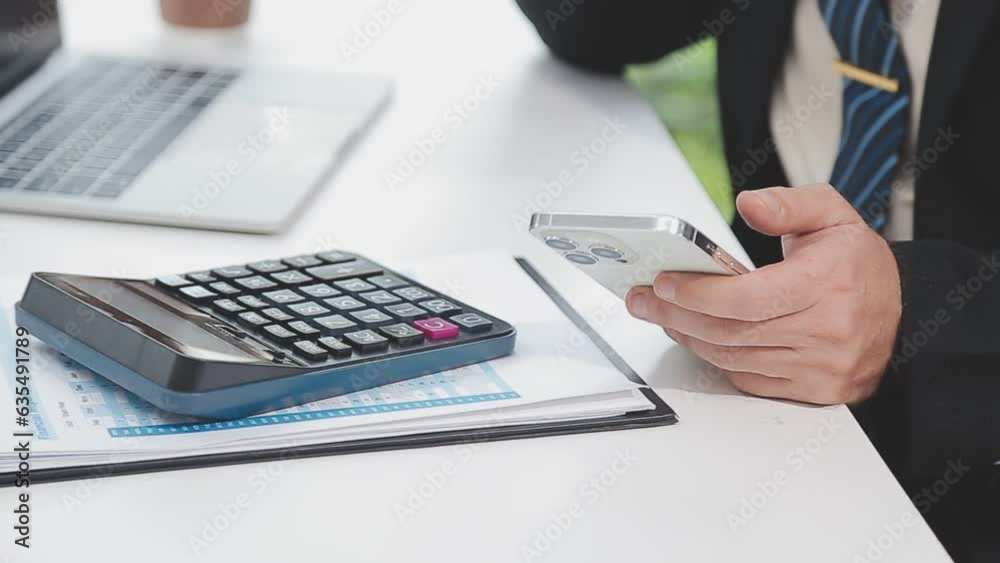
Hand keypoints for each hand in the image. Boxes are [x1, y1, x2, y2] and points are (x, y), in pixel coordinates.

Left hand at [626, 184, 901, 404]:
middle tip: (644, 300)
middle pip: (732, 331)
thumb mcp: (831, 215)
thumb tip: (750, 203)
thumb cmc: (858, 266)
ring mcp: (819, 366)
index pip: (749, 298)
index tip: (664, 283)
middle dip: (676, 315)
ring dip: (689, 337)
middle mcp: (825, 330)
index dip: (699, 294)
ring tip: (662, 315)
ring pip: (734, 358)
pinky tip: (695, 337)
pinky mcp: (812, 390)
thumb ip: (788, 204)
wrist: (901, 315)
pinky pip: (748, 379)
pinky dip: (715, 359)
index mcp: (827, 284)